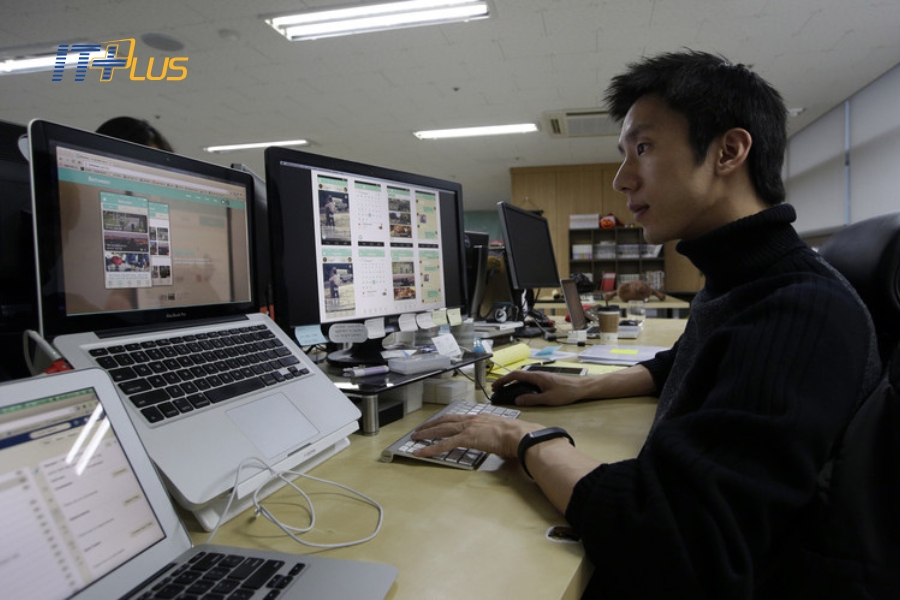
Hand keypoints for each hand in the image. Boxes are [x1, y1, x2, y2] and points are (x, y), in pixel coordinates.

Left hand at [411, 413, 544, 458]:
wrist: (518, 435)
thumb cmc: (515, 435)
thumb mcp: (501, 432)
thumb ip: (494, 435)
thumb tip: (496, 442)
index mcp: (479, 418)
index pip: (457, 418)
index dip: (445, 421)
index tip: (437, 424)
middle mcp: (471, 420)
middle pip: (445, 421)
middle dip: (431, 425)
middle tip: (420, 429)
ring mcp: (467, 428)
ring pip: (441, 429)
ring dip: (427, 433)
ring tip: (416, 437)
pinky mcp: (466, 438)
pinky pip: (444, 444)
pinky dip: (431, 448)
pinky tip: (422, 452)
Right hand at [491, 370, 586, 405]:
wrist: (580, 388)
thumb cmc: (566, 392)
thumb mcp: (548, 399)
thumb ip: (532, 399)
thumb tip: (517, 400)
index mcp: (536, 376)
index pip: (515, 375)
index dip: (503, 380)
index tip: (495, 386)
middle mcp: (537, 374)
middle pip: (516, 375)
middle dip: (505, 381)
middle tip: (496, 390)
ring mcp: (540, 377)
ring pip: (522, 378)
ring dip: (512, 383)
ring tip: (504, 391)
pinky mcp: (544, 380)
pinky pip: (527, 381)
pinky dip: (519, 384)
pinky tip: (519, 391)